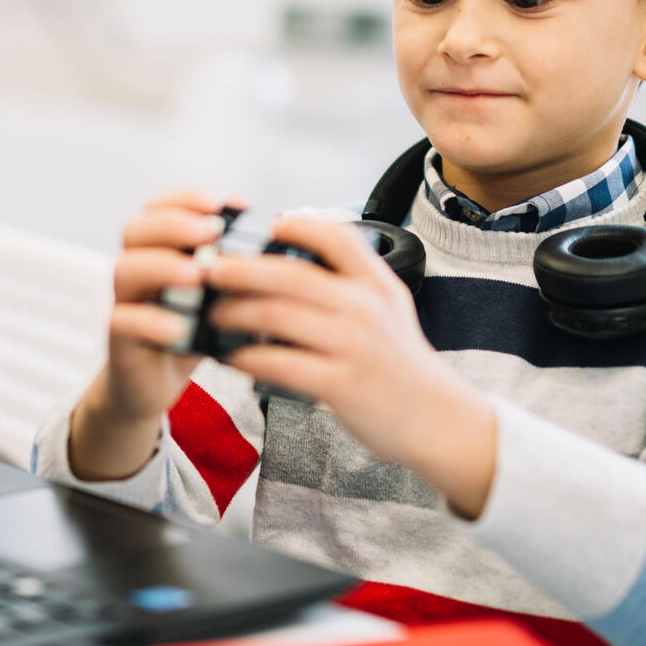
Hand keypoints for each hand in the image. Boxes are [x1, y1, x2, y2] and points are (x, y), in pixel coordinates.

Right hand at [68, 191, 234, 480]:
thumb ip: (232, 261)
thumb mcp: (217, 294)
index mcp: (157, 250)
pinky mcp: (119, 339)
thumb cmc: (192, 331)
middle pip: (134, 230)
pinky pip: (124, 321)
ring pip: (124, 269)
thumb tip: (263, 222)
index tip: (217, 203)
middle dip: (173, 225)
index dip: (182, 200)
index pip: (157, 209)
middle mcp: (136, 270)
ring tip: (197, 273)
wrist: (156, 384)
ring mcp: (125, 302)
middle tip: (210, 232)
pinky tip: (179, 326)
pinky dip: (151, 321)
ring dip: (162, 266)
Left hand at [205, 215, 497, 516]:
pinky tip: (230, 356)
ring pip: (277, 316)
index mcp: (377, 283)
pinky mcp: (340, 385)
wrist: (438, 420)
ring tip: (211, 315)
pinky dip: (247, 357)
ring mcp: (354, 346)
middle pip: (289, 275)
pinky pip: (279, 363)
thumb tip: (290, 249)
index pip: (334, 237)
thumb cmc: (399, 361)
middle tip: (207, 269)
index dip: (294, 226)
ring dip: (234, 313)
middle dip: (240, 269)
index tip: (261, 226)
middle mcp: (366, 307)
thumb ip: (349, 278)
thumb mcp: (388, 306)